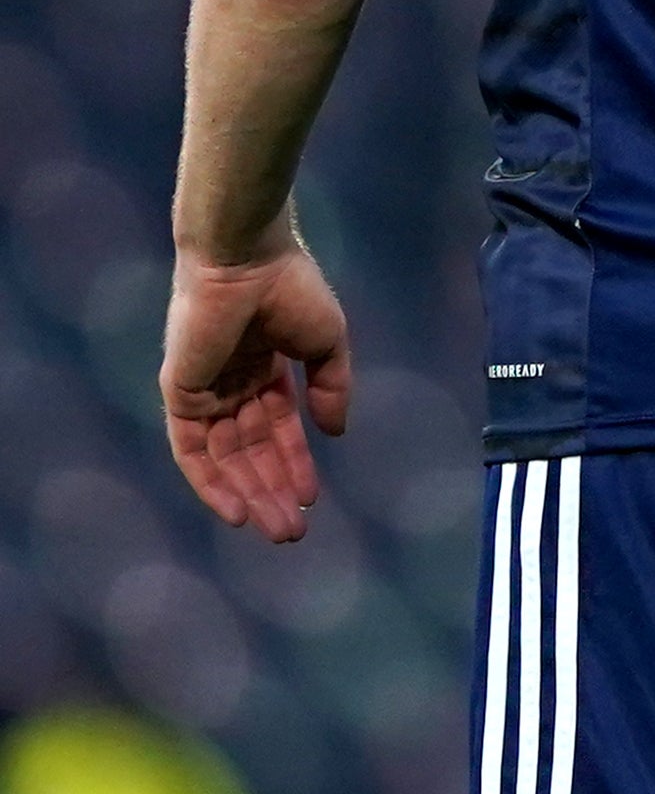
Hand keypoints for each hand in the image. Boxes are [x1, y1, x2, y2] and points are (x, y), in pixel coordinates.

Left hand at [163, 242, 353, 542]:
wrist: (248, 261)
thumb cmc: (291, 290)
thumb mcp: (327, 344)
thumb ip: (331, 389)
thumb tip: (334, 434)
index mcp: (262, 368)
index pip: (275, 428)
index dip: (294, 463)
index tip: (311, 499)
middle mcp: (229, 384)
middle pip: (249, 451)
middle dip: (272, 490)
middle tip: (292, 532)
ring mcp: (203, 391)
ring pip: (224, 458)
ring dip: (250, 494)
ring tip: (276, 528)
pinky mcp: (181, 394)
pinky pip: (192, 451)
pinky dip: (211, 483)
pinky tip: (236, 510)